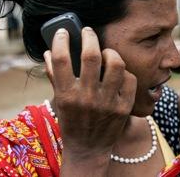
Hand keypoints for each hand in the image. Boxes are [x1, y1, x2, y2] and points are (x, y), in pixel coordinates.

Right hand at [44, 27, 136, 169]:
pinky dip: (124, 72)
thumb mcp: (59, 101)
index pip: (61, 59)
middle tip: (88, 32)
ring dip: (110, 53)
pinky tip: (118, 73)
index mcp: (67, 95)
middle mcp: (87, 97)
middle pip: (91, 56)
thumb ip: (54, 76)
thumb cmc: (71, 121)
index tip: (63, 32)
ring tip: (106, 53)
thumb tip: (49, 51)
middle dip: (89, 36)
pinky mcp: (124, 107)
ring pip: (116, 64)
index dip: (61, 40)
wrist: (89, 149)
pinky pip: (130, 79)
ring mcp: (108, 102)